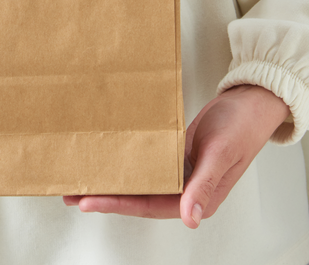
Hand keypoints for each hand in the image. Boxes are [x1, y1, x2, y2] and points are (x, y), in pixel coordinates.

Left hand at [63, 85, 289, 227]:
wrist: (250, 102)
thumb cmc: (241, 127)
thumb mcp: (221, 154)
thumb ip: (203, 186)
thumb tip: (189, 218)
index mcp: (197, 198)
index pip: (148, 206)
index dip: (117, 204)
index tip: (88, 200)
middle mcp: (186, 190)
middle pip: (139, 198)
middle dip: (106, 196)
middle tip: (72, 191)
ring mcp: (181, 173)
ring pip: (141, 182)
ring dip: (114, 181)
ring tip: (84, 178)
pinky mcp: (177, 156)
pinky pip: (149, 165)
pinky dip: (130, 164)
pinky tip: (112, 160)